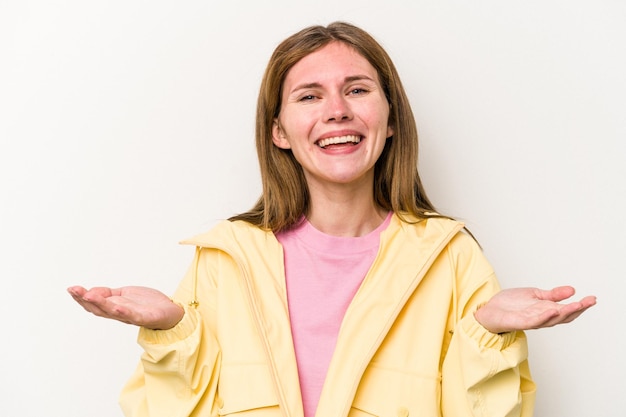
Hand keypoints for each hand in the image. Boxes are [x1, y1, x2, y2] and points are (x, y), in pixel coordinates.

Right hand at [67, 285, 184, 329]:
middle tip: (74, 290)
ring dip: (100, 304)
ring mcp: (132, 316)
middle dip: (85, 300)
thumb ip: (108, 294)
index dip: (81, 298)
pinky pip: (133, 316)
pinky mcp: (145, 318)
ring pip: (112, 312)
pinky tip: (116, 307)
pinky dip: (124, 313)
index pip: (94, 304)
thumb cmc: (146, 304)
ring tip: (88, 296)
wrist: (170, 312)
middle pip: (99, 309)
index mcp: (114, 308)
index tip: (71, 289)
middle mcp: (120, 314)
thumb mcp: (124, 295)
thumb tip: (90, 292)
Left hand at [474, 286, 596, 333]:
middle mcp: (542, 317)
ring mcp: (532, 321)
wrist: (489, 310)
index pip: (567, 310)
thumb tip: (572, 290)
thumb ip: (552, 294)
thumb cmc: (510, 304)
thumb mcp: (534, 294)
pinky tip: (553, 309)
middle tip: (589, 301)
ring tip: (576, 305)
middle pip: (564, 316)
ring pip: (552, 319)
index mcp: (546, 310)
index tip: (592, 298)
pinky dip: (545, 316)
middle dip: (577, 309)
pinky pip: (535, 321)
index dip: (581, 305)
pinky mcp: (521, 322)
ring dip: (565, 312)